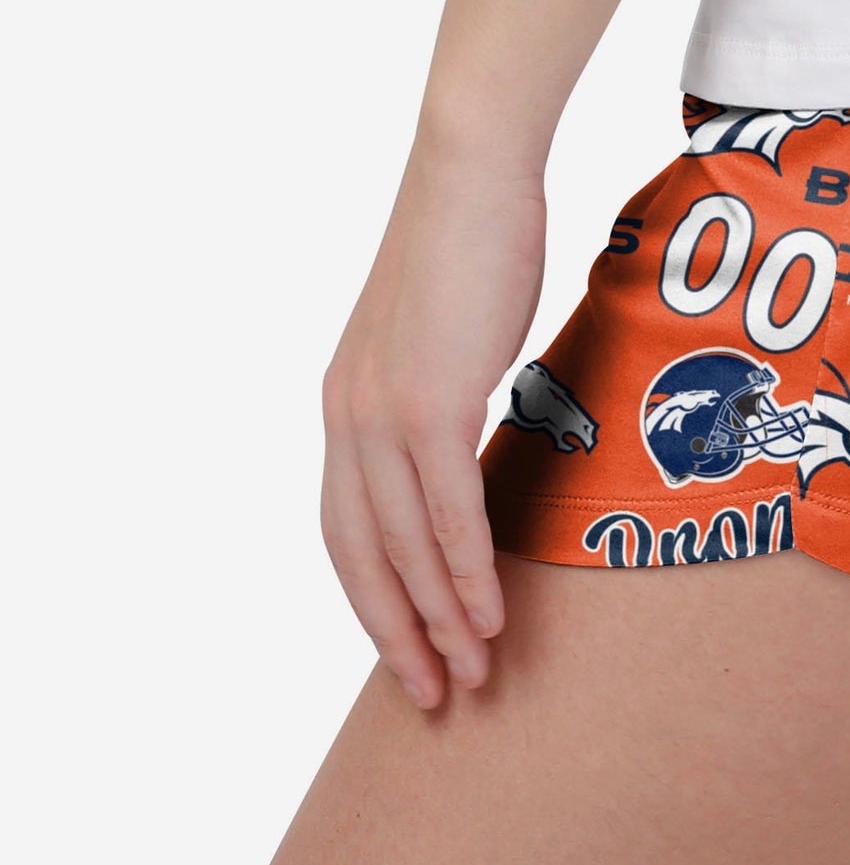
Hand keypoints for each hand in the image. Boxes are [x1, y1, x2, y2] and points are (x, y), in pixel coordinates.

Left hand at [320, 145, 544, 707]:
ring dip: (439, 616)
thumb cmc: (474, 239)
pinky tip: (489, 609)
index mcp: (345, 403)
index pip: (347, 527)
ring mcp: (380, 411)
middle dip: (397, 632)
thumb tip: (473, 437)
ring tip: (475, 669)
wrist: (471, 172)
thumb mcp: (445, 333)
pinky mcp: (426, 400)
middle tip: (438, 691)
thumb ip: (442, 389)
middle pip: (359, 554)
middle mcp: (347, 417)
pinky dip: (464, 568)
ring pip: (400, 544)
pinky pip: (444, 508)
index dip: (375, 598)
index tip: (413, 648)